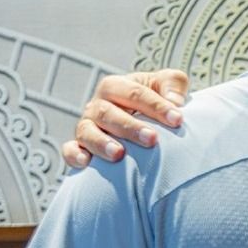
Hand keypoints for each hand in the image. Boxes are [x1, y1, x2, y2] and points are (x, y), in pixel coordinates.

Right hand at [62, 70, 190, 168]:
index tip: (178, 119)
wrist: (144, 119)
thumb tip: (175, 101)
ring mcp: (86, 126)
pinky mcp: (79, 146)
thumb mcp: (167, 84)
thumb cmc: (157, 99)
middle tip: (153, 139)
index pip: (134, 93)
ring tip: (119, 154)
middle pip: (108, 113)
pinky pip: (70, 150)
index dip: (156, 106)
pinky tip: (87, 163)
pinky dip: (74, 155)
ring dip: (102, 143)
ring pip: (87, 131)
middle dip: (131, 127)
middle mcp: (97, 105)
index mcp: (116, 86)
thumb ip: (173, 84)